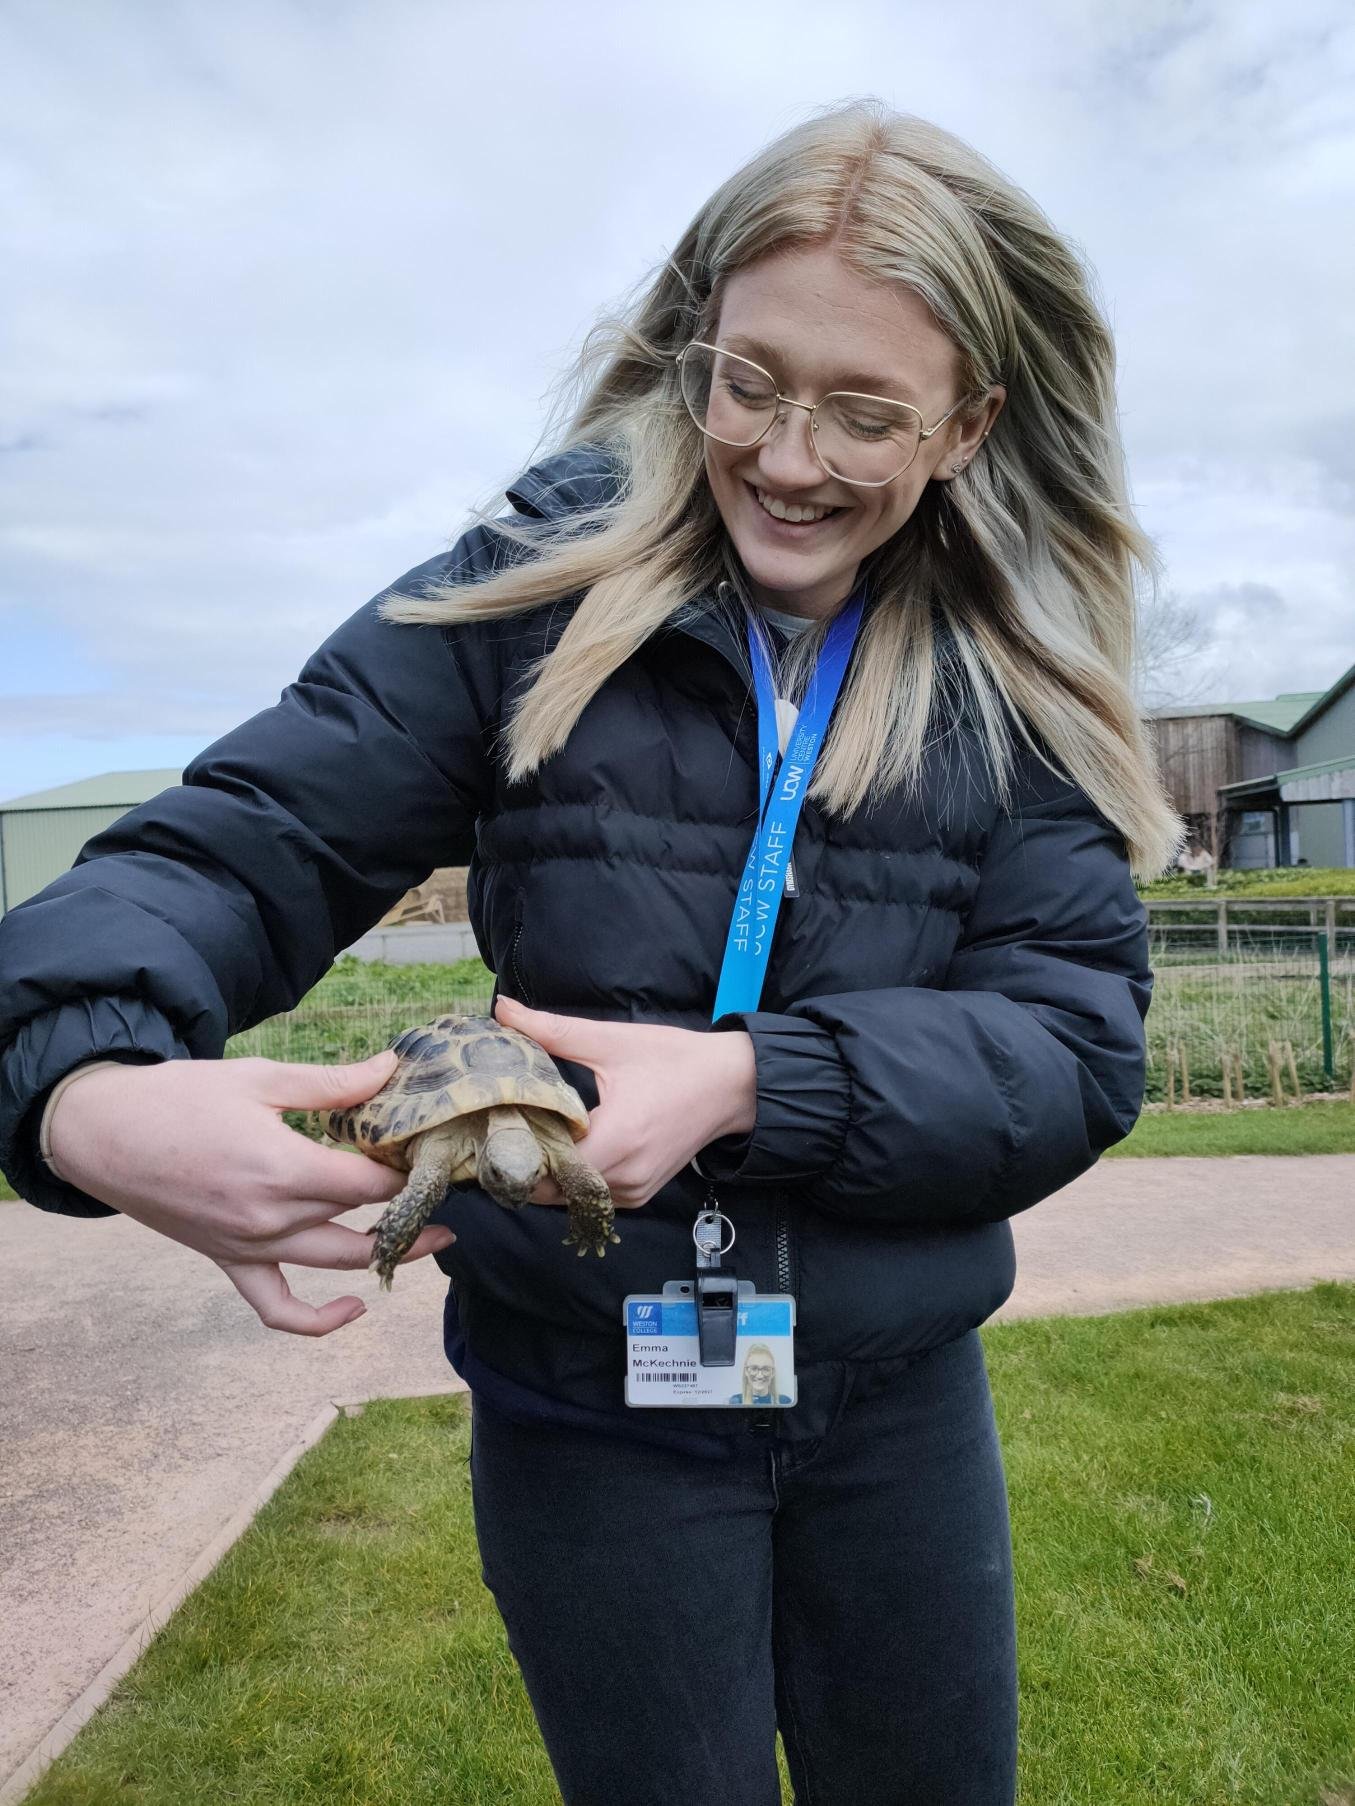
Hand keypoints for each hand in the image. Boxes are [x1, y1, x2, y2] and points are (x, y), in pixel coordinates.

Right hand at [45, 1054, 456, 1336]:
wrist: (102, 1132)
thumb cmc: (179, 1097)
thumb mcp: (261, 1078)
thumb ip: (332, 1083)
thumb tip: (391, 1068)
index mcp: (283, 1168)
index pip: (371, 1183)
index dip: (412, 1171)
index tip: (439, 1155)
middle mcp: (270, 1218)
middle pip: (365, 1228)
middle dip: (414, 1213)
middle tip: (452, 1196)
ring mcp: (249, 1247)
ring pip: (335, 1265)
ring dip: (389, 1257)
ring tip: (433, 1239)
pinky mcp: (228, 1260)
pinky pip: (276, 1307)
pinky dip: (316, 1321)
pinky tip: (352, 1307)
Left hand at [493, 996, 755, 1207]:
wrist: (731, 1085)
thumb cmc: (674, 1060)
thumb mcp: (612, 1041)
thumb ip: (553, 1030)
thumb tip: (502, 1010)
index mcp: (616, 1140)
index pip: (545, 1168)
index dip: (513, 1150)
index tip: (492, 1125)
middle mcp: (625, 1176)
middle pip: (552, 1188)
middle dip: (524, 1163)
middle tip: (500, 1130)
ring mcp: (634, 1190)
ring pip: (570, 1197)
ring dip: (548, 1173)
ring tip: (528, 1137)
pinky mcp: (641, 1194)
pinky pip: (592, 1195)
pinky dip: (573, 1178)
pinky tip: (563, 1147)